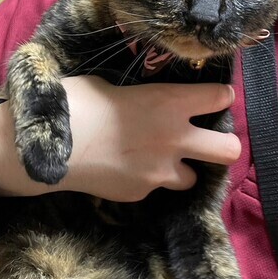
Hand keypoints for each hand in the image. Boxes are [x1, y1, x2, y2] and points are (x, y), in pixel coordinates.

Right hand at [0, 76, 239, 200]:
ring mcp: (160, 171)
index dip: (218, 97)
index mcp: (169, 101)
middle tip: (209, 140)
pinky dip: (146, 180)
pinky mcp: (141, 193)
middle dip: (224, 144)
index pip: (220, 98)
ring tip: (160, 160)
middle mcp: (174, 138)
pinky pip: (155, 188)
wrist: (48, 148)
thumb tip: (143, 97)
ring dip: (182, 169)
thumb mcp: (110, 86)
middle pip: (229, 149)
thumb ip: (139, 94)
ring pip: (193, 178)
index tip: (211, 98)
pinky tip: (125, 169)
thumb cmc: (74, 103)